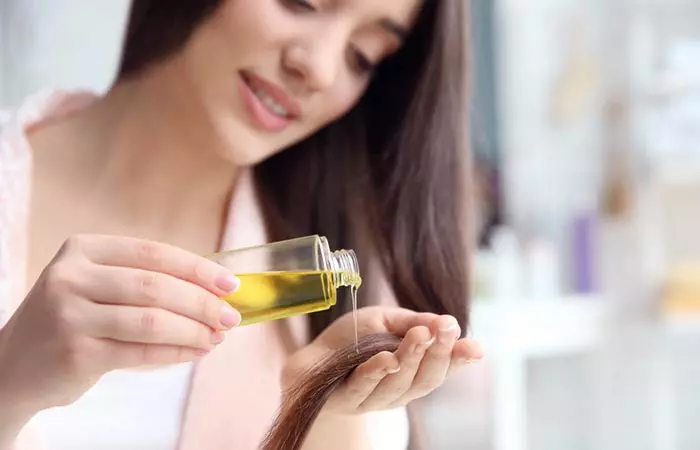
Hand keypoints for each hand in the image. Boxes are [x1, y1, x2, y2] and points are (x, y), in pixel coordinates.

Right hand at [0, 234, 240, 412]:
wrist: (13, 365)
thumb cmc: (72, 319)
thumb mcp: (97, 285)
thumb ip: (146, 280)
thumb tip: (215, 290)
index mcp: (83, 250)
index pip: (154, 253)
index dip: (198, 269)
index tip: (230, 284)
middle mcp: (72, 277)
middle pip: (156, 287)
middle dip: (202, 303)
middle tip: (231, 317)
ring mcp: (70, 315)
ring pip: (152, 321)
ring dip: (194, 330)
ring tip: (217, 336)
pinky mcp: (75, 353)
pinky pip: (141, 352)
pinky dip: (176, 352)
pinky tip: (196, 352)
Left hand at [282, 306, 482, 414]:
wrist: (309, 360)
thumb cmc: (352, 340)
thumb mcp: (386, 321)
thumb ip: (415, 321)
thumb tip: (448, 321)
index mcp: (413, 373)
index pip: (442, 369)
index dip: (460, 360)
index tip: (477, 347)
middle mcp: (398, 391)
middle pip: (426, 380)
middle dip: (439, 353)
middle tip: (447, 330)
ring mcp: (373, 399)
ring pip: (399, 384)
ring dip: (412, 358)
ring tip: (420, 335)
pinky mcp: (347, 399)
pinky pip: (364, 386)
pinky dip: (377, 372)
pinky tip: (387, 358)